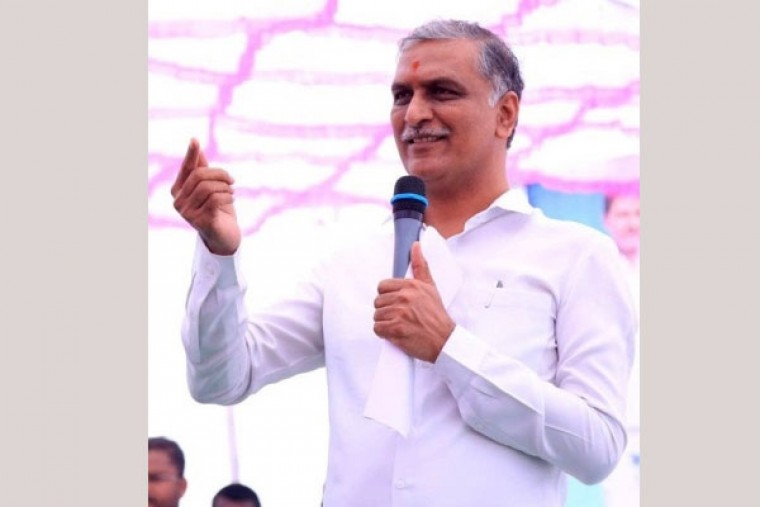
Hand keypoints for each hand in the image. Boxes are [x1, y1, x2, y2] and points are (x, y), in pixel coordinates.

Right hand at [171, 139, 240, 254]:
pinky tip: (231, 200)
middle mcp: (178, 202)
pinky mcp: (199, 222)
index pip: (186, 169)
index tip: (195, 140)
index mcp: (178, 191)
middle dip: (220, 174)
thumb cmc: (217, 210)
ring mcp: (187, 213)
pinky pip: (215, 200)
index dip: (191, 155)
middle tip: (232, 180)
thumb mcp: (211, 187)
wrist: (225, 236)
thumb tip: (197, 147)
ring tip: (232, 192)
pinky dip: (227, 197)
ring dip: (225, 187)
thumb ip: (202, 169)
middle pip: (199, 176)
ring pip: (208, 188)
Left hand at [373, 242, 455, 361]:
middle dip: (386, 310)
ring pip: (377, 316)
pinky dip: (384, 333)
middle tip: (399, 316)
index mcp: (411, 286)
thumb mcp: (430, 287)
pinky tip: (395, 333)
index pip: (382, 286)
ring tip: (399, 324)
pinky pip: (377, 328)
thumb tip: (416, 245)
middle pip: (378, 302)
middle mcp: (405, 298)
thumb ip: (420, 266)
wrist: (444, 340)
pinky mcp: (396, 329)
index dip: (387, 296)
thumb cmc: (436, 315)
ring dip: (385, 322)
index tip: (396, 303)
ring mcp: (400, 314)